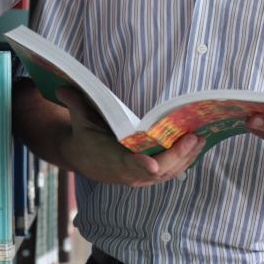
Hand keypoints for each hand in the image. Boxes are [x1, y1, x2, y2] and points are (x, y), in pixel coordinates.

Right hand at [56, 86, 204, 186]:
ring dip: (186, 157)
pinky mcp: (150, 176)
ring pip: (168, 172)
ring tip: (200, 138)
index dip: (139, 165)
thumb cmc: (85, 136)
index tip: (151, 164)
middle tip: (192, 137)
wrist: (84, 160)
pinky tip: (197, 145)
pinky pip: (171, 171)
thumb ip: (76, 104)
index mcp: (109, 159)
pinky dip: (185, 160)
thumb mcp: (79, 120)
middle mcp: (127, 172)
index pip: (126, 164)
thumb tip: (62, 86)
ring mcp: (140, 177)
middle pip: (156, 170)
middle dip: (176, 156)